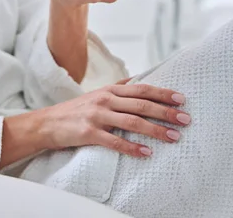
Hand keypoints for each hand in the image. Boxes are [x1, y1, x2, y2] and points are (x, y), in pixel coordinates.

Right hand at [36, 83, 190, 156]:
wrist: (47, 123)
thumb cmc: (76, 110)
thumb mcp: (98, 94)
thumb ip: (119, 88)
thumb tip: (139, 80)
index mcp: (111, 90)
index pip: (142, 89)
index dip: (163, 93)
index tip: (181, 99)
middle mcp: (106, 99)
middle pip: (141, 104)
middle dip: (166, 112)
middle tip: (185, 119)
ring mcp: (97, 116)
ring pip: (132, 122)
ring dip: (155, 130)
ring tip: (174, 137)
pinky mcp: (89, 133)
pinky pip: (114, 141)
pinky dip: (132, 147)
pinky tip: (146, 153)